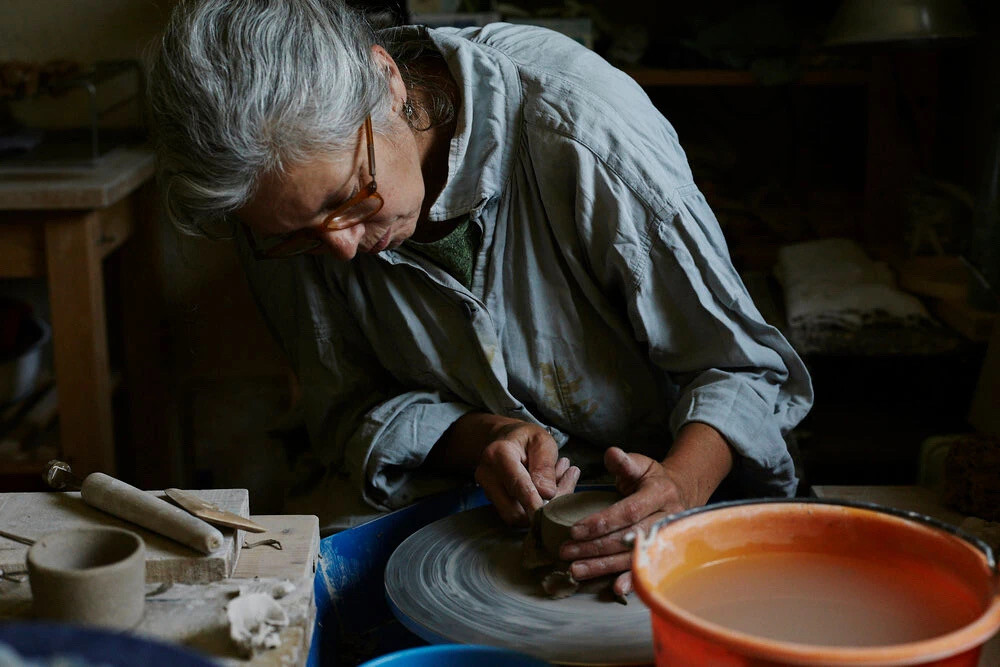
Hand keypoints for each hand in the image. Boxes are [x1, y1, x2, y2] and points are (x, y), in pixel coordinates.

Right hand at [427, 413, 579, 526]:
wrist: (502, 438)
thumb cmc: (524, 437)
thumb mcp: (541, 440)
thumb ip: (545, 465)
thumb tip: (547, 494)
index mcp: (498, 454)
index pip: (517, 485)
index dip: (535, 502)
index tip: (552, 509)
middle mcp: (487, 475)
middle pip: (514, 510)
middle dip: (544, 508)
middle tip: (567, 484)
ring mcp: (487, 490)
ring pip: (517, 516)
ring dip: (542, 508)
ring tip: (561, 481)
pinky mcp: (493, 501)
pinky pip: (516, 514)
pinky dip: (536, 508)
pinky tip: (549, 490)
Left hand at [559, 423, 733, 597]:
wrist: (683, 494)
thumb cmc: (653, 479)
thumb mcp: (641, 465)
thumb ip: (624, 462)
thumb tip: (611, 453)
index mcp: (660, 494)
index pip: (628, 511)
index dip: (602, 522)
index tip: (575, 531)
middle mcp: (667, 519)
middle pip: (628, 538)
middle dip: (595, 548)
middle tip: (566, 553)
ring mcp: (667, 539)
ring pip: (632, 556)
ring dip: (603, 567)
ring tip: (576, 571)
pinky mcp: (664, 553)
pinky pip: (646, 568)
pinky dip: (631, 580)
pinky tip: (616, 590)